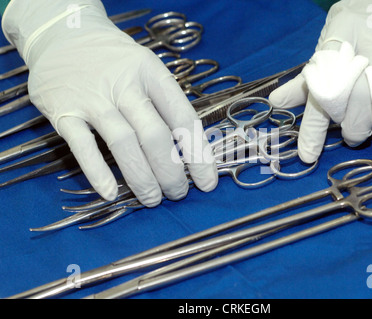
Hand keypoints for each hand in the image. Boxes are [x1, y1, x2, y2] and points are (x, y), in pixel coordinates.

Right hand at [2, 0, 217, 205]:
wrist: (62, 34)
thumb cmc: (116, 60)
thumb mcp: (147, 68)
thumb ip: (164, 104)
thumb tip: (189, 151)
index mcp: (153, 74)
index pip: (183, 118)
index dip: (199, 154)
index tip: (207, 182)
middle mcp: (125, 85)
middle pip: (156, 136)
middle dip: (172, 173)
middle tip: (179, 193)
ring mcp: (93, 98)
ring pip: (124, 144)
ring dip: (142, 179)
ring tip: (153, 199)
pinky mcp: (63, 111)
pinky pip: (82, 146)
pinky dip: (97, 173)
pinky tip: (111, 193)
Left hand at [269, 0, 371, 162]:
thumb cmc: (356, 31)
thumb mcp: (326, 50)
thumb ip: (304, 82)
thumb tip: (276, 102)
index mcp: (341, 61)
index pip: (323, 104)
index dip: (314, 134)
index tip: (307, 157)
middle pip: (360, 123)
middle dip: (353, 131)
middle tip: (353, 126)